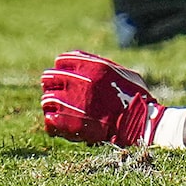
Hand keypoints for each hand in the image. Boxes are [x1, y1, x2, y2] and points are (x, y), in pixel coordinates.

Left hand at [41, 52, 163, 147]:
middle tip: (51, 87)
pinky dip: (51, 120)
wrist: (138, 122)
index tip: (60, 71)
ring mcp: (74, 104)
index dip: (60, 66)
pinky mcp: (71, 125)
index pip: (64, 60)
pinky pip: (50, 120)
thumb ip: (102, 66)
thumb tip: (88, 63)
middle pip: (51, 77)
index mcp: (94, 67)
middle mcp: (82, 83)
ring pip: (47, 99)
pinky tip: (55, 121)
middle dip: (50, 82)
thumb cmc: (135, 96)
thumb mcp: (123, 72)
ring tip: (52, 106)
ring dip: (49, 102)